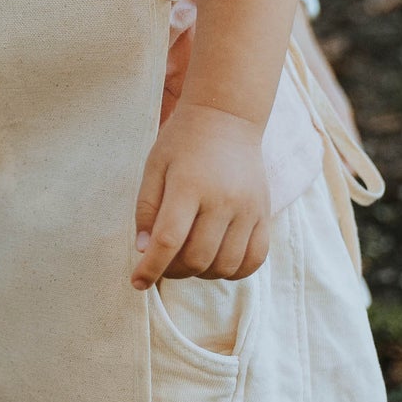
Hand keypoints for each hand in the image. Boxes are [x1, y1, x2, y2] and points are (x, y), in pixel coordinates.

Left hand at [131, 101, 269, 288]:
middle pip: (197, 258)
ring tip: (189, 258)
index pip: (168, 241)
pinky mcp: (264, 215)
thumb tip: (143, 250)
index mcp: (189, 185)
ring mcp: (248, 210)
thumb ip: (146, 208)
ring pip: (225, 266)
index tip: (137, 283)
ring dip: (201, 273)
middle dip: (173, 271)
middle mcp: (223, 200)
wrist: (228, 118)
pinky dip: (233, 271)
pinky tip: (216, 260)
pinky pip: (254, 260)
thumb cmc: (183, 141)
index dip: (150, 268)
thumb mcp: (155, 166)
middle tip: (163, 262)